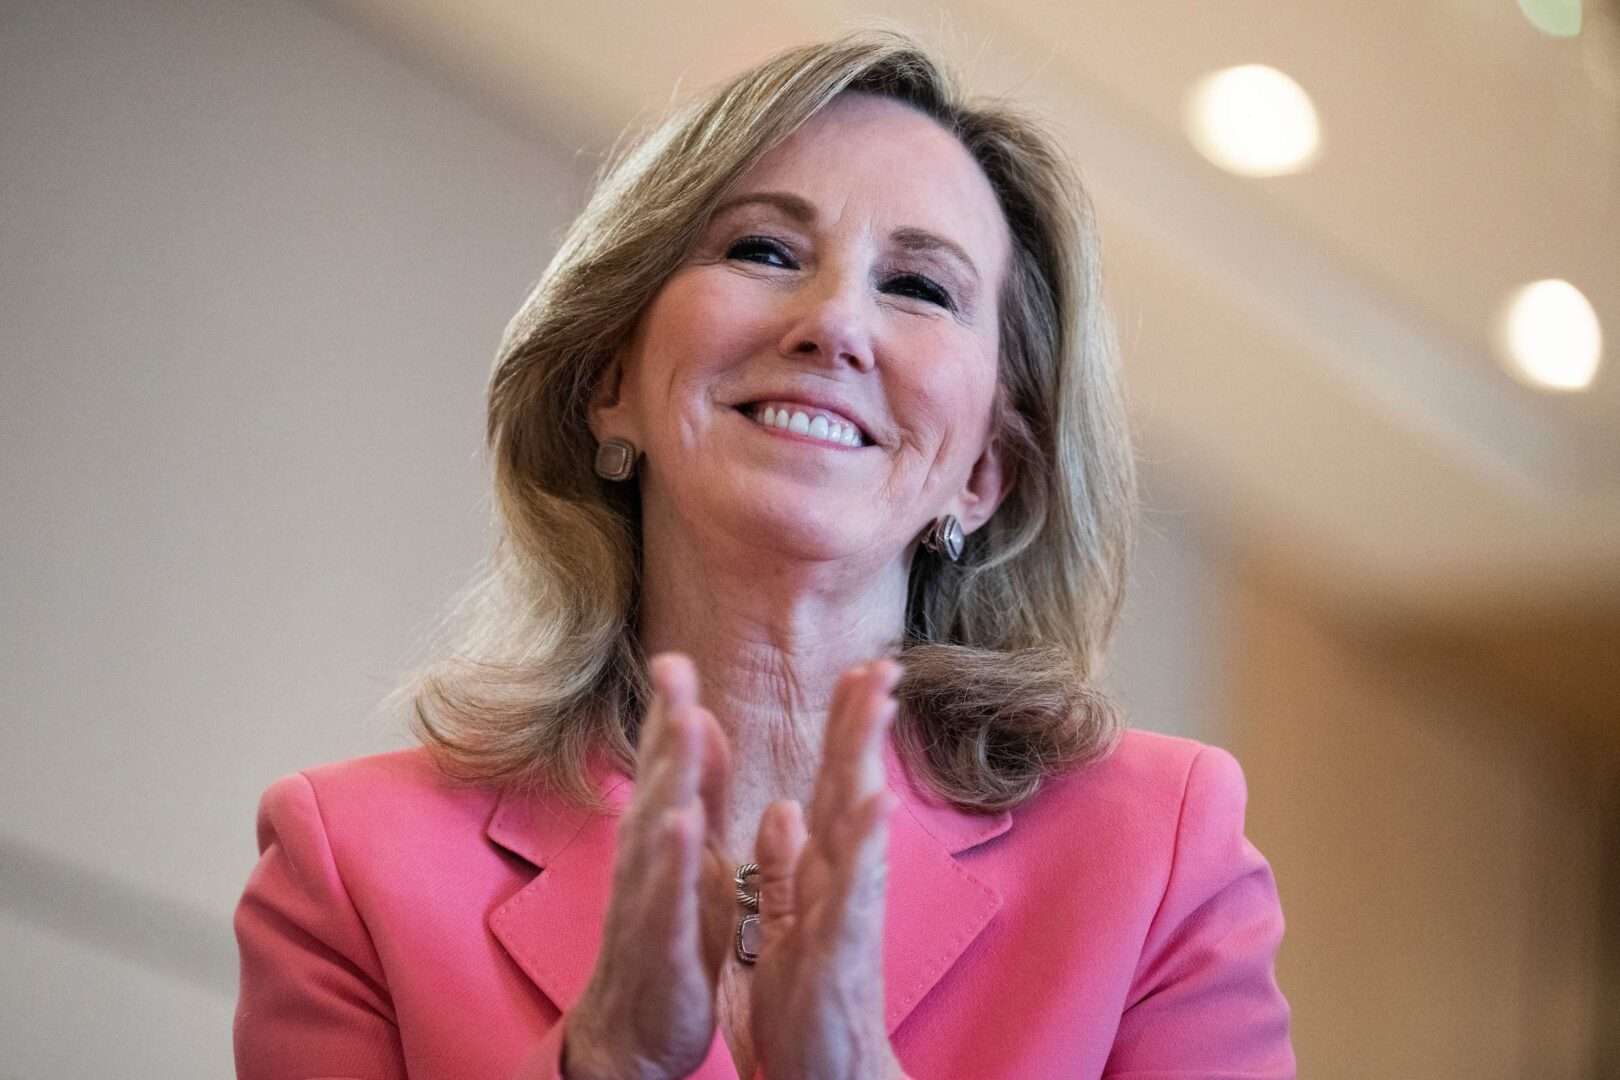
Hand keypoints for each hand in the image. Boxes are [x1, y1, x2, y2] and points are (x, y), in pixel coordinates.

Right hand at [565, 654, 735, 1079]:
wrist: (637, 1029)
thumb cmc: (669, 933)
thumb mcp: (690, 851)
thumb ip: (693, 785)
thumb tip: (694, 717)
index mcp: (661, 832)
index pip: (664, 759)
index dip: (669, 706)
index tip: (674, 653)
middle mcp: (644, 856)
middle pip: (655, 779)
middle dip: (665, 722)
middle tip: (672, 666)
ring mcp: (647, 899)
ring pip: (655, 828)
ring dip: (667, 775)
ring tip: (681, 723)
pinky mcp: (660, 943)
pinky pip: (665, 897)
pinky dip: (671, 860)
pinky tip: (680, 823)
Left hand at [748, 660, 906, 1079]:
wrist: (820, 1079)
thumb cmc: (802, 1007)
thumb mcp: (781, 924)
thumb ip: (783, 868)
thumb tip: (783, 808)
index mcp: (821, 874)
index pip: (831, 787)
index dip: (841, 730)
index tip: (855, 670)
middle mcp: (841, 883)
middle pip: (851, 789)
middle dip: (862, 725)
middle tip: (880, 663)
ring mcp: (847, 913)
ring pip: (859, 827)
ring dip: (866, 763)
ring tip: (876, 708)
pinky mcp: (840, 950)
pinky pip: (853, 893)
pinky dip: (862, 850)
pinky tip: (873, 807)